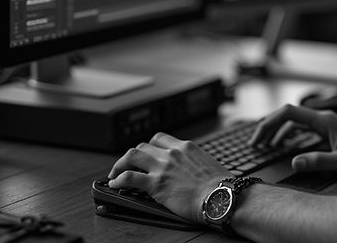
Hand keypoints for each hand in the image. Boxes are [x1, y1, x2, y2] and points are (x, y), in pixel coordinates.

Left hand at [107, 132, 228, 221]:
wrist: (221, 197)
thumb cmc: (220, 186)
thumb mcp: (208, 164)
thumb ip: (194, 161)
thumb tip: (191, 168)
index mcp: (186, 147)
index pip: (160, 139)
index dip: (149, 146)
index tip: (146, 154)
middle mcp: (172, 153)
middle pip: (144, 145)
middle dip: (133, 155)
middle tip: (129, 164)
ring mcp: (162, 167)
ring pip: (132, 155)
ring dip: (120, 163)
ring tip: (115, 172)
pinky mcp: (155, 184)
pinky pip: (129, 177)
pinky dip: (118, 179)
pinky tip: (115, 184)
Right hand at [249, 104, 336, 177]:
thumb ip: (318, 161)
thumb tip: (294, 162)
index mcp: (324, 120)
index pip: (289, 113)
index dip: (270, 123)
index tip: (258, 138)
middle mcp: (323, 118)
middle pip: (288, 115)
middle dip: (269, 127)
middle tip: (255, 144)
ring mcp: (325, 124)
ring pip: (294, 122)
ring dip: (277, 131)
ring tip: (264, 146)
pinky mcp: (327, 132)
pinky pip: (302, 129)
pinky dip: (289, 136)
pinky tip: (283, 146)